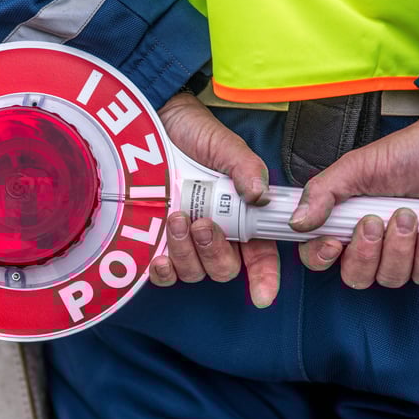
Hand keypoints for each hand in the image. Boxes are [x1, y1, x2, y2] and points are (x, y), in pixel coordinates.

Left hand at [147, 94, 279, 307]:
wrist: (154, 123)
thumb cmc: (194, 134)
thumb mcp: (226, 147)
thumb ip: (246, 169)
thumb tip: (258, 196)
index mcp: (241, 217)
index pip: (259, 258)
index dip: (264, 279)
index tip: (262, 295)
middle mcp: (215, 234)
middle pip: (224, 269)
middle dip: (214, 253)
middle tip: (202, 224)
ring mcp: (184, 240)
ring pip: (193, 273)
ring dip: (186, 253)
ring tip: (177, 219)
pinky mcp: (154, 241)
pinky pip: (162, 274)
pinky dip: (162, 272)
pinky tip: (158, 257)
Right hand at [292, 106, 418, 287]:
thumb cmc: (407, 154)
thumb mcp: (355, 167)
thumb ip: (322, 193)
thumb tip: (297, 222)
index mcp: (345, 222)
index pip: (319, 255)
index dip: (321, 257)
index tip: (332, 242)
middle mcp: (372, 243)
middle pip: (355, 277)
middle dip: (366, 253)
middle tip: (374, 222)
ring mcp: (404, 253)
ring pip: (390, 278)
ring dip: (399, 248)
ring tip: (408, 215)